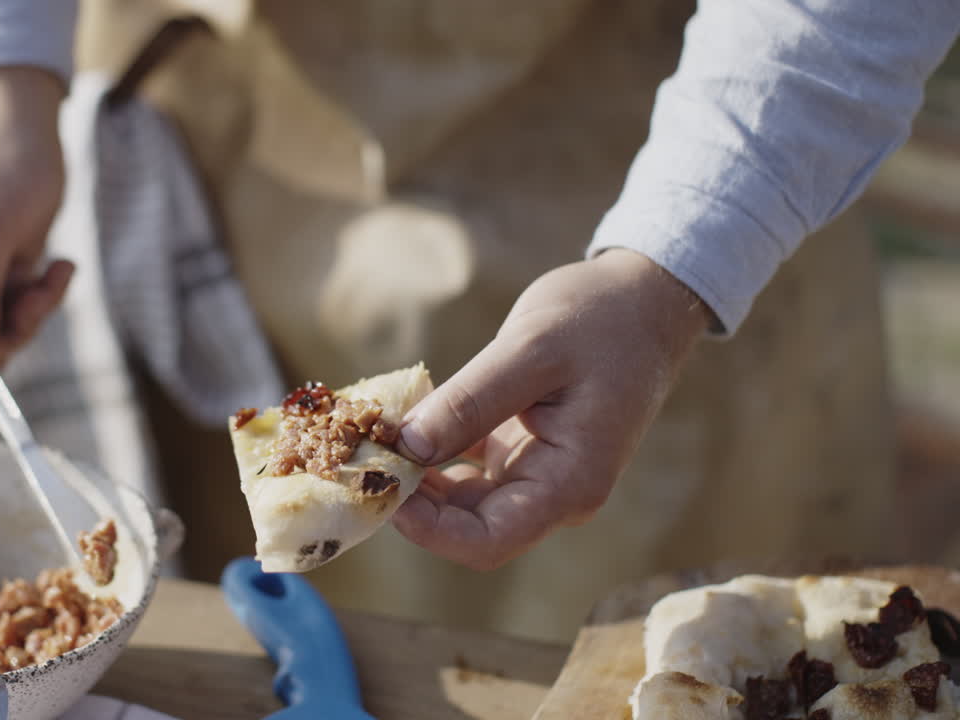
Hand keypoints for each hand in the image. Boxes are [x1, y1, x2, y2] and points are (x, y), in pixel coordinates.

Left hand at [392, 249, 712, 569]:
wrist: (643, 299)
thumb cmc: (599, 319)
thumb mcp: (531, 350)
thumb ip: (470, 401)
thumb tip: (406, 447)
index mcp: (569, 482)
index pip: (487, 540)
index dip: (427, 528)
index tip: (382, 485)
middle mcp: (552, 490)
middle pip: (467, 527)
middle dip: (411, 502)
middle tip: (360, 458)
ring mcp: (534, 471)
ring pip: (460, 502)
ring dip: (414, 478)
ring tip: (370, 440)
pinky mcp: (517, 448)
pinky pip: (464, 468)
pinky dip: (428, 451)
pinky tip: (394, 427)